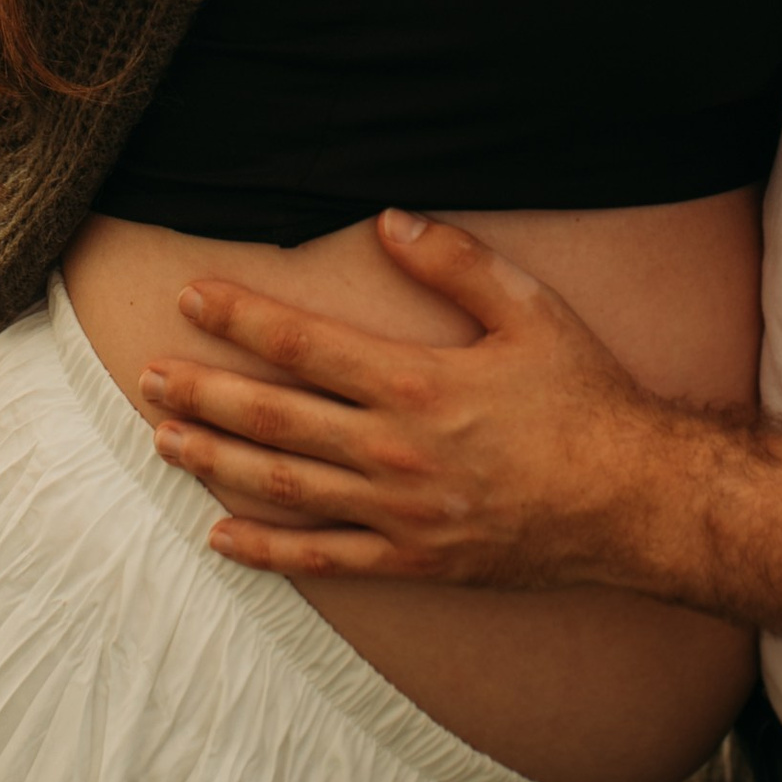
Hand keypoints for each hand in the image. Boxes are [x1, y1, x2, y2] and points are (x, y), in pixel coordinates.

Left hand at [139, 213, 694, 589]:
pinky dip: (266, 549)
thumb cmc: (586, 400)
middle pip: (274, 418)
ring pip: (283, 487)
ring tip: (162, 440)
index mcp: (415, 384)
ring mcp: (398, 512)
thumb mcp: (530, 311)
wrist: (634, 501)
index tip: (193, 298)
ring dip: (216, 461)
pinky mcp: (414, 560)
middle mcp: (393, 451)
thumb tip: (388, 221)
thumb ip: (456, 263)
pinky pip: (324, 557)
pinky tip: (219, 535)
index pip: (304, 344)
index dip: (242, 319)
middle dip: (203, 393)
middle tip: (147, 376)